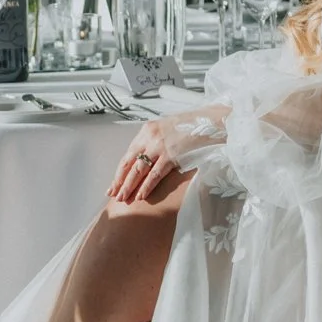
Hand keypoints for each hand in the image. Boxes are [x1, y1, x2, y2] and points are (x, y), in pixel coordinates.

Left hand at [107, 107, 228, 202]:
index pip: (128, 155)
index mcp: (146, 131)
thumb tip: (143, 162)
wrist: (209, 122)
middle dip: (120, 181)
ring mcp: (159, 146)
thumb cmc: (190, 127)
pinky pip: (155, 174)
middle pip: (129, 163)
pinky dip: (147, 186)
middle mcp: (149, 137)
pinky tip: (141, 196)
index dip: (119, 172)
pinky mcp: (171, 155)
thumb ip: (153, 142)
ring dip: (130, 186)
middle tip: (113, 195)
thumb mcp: (166, 129)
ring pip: (139, 170)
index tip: (113, 185)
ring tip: (123, 199)